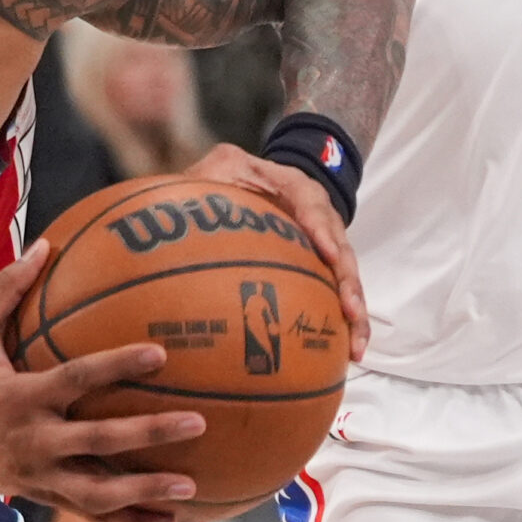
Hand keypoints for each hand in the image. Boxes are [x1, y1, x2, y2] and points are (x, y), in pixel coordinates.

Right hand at [0, 241, 207, 521]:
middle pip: (99, 441)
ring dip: (145, 492)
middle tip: (196, 422)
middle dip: (148, 433)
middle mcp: (36, 439)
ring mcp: (42, 474)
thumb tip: (43, 245)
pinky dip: (130, 521)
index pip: (77, 379)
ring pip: (99, 492)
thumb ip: (5, 289)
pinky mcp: (45, 496)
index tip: (160, 353)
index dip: (118, 366)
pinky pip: (91, 514)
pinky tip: (169, 520)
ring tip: (190, 487)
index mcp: (22, 397)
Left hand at [183, 143, 368, 360]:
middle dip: (347, 282)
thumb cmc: (238, 178)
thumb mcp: (222, 168)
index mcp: (295, 188)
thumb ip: (206, 182)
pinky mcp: (325, 269)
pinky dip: (344, 324)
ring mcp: (328, 244)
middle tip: (349, 311)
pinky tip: (346, 353)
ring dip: (353, 312)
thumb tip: (167, 209)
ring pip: (346, 278)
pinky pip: (338, 296)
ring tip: (354, 346)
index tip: (327, 252)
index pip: (311, 202)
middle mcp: (321, 217)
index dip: (321, 227)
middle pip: (341, 249)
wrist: (262, 180)